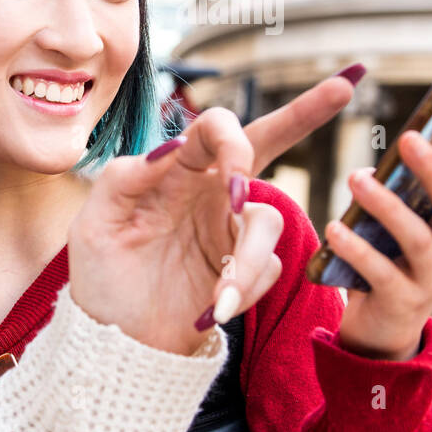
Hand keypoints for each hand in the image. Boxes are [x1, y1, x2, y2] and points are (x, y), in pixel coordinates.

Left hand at [67, 69, 361, 354]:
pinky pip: (267, 268)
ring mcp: (231, 229)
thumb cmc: (101, 277)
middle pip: (265, 142)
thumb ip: (123, 178)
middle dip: (303, 113)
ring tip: (222, 301)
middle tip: (337, 89)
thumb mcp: (94, 225)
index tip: (237, 181)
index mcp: (175, 170)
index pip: (215, 129)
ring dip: (248, 262)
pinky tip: (214, 312)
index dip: (236, 142)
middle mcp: (210, 191)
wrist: (118, 343)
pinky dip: (244, 292)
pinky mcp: (245, 268)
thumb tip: (170, 146)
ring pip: (268, 223)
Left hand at [327, 107, 431, 360]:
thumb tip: (401, 144)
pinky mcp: (401, 302)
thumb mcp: (409, 218)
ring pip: (418, 238)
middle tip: (408, 137)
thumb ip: (410, 187)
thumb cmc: (392, 255)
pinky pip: (380, 271)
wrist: (380, 326)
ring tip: (355, 177)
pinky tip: (334, 228)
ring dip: (386, 204)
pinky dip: (357, 247)